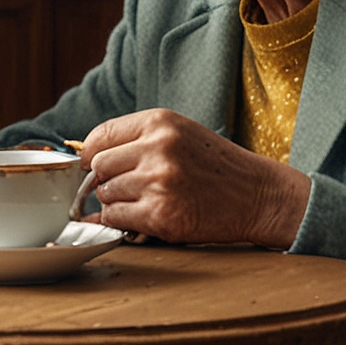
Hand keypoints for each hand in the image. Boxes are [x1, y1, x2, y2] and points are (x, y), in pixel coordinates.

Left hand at [79, 109, 310, 247]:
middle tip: (125, 187)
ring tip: (144, 200)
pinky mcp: (161, 216)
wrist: (257, 195)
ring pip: (105, 194)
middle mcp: (156, 149)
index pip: (98, 137)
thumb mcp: (179, 133)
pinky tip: (143, 217)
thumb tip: (88, 160)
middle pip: (98, 167)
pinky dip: (121, 221)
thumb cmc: (216, 165)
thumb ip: (137, 139)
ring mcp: (158, 183)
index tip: (97, 166)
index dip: (92, 155)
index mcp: (159, 122)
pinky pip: (115, 219)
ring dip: (116, 202)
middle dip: (105, 180)